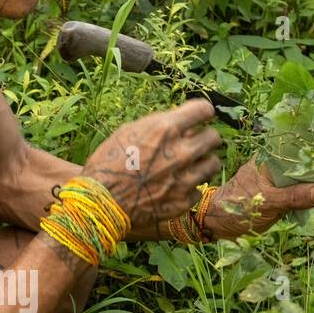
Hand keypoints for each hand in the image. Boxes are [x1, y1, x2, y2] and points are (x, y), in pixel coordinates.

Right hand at [83, 98, 221, 237]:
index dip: (201, 113)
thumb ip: (159, 126)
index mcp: (166, 129)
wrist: (99, 202)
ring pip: (213, 163)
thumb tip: (181, 125)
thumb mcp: (129, 132)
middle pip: (214, 138)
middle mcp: (181, 152)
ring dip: (202, 162)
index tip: (198, 118)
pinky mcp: (183, 201)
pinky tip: (174, 188)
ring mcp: (185, 179)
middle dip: (205, 138)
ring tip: (188, 166)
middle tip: (194, 144)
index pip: (204, 110)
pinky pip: (198, 189)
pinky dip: (189, 188)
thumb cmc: (108, 163)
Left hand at [204, 158, 313, 239]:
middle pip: (306, 168)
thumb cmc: (236, 208)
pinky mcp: (280, 195)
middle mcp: (276, 167)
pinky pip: (299, 195)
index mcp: (271, 160)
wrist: (217, 222)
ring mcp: (278, 181)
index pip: (301, 152)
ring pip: (305, 183)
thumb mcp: (267, 203)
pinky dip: (309, 203)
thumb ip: (293, 197)